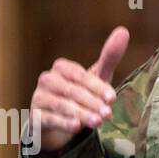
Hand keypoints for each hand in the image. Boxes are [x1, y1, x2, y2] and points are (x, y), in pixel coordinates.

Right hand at [27, 27, 129, 153]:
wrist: (55, 121)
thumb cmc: (79, 94)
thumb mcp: (95, 77)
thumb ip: (108, 57)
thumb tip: (123, 31)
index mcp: (62, 68)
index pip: (80, 76)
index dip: (97, 87)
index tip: (113, 98)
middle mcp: (47, 80)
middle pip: (71, 90)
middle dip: (91, 102)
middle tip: (107, 114)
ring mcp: (39, 98)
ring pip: (61, 105)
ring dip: (81, 114)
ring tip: (97, 122)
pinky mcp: (35, 116)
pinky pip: (49, 119)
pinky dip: (63, 123)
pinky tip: (76, 127)